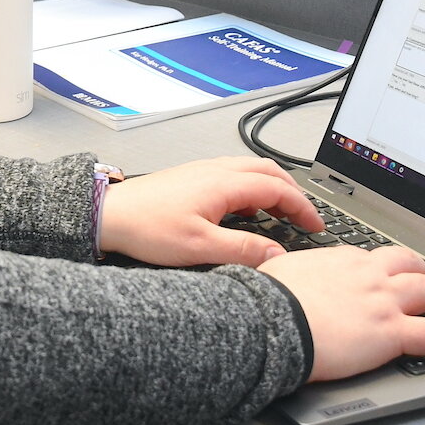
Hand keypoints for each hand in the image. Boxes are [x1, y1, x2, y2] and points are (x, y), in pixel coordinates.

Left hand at [96, 157, 324, 266]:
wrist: (109, 215)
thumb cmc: (146, 227)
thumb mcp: (200, 246)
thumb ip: (243, 250)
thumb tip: (278, 255)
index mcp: (223, 184)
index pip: (277, 188)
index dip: (302, 207)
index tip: (316, 225)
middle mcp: (214, 171)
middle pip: (267, 171)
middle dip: (293, 192)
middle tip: (305, 216)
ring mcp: (202, 171)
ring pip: (249, 170)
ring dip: (272, 187)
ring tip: (282, 211)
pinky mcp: (190, 177)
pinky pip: (232, 174)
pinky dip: (251, 187)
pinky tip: (246, 208)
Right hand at [258, 245, 424, 380]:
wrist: (270, 321)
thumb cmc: (267, 300)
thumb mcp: (276, 271)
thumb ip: (289, 270)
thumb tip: (278, 268)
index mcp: (340, 259)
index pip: (372, 258)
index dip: (385, 266)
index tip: (386, 272)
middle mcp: (368, 274)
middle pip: (408, 264)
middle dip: (423, 271)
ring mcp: (385, 301)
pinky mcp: (394, 332)